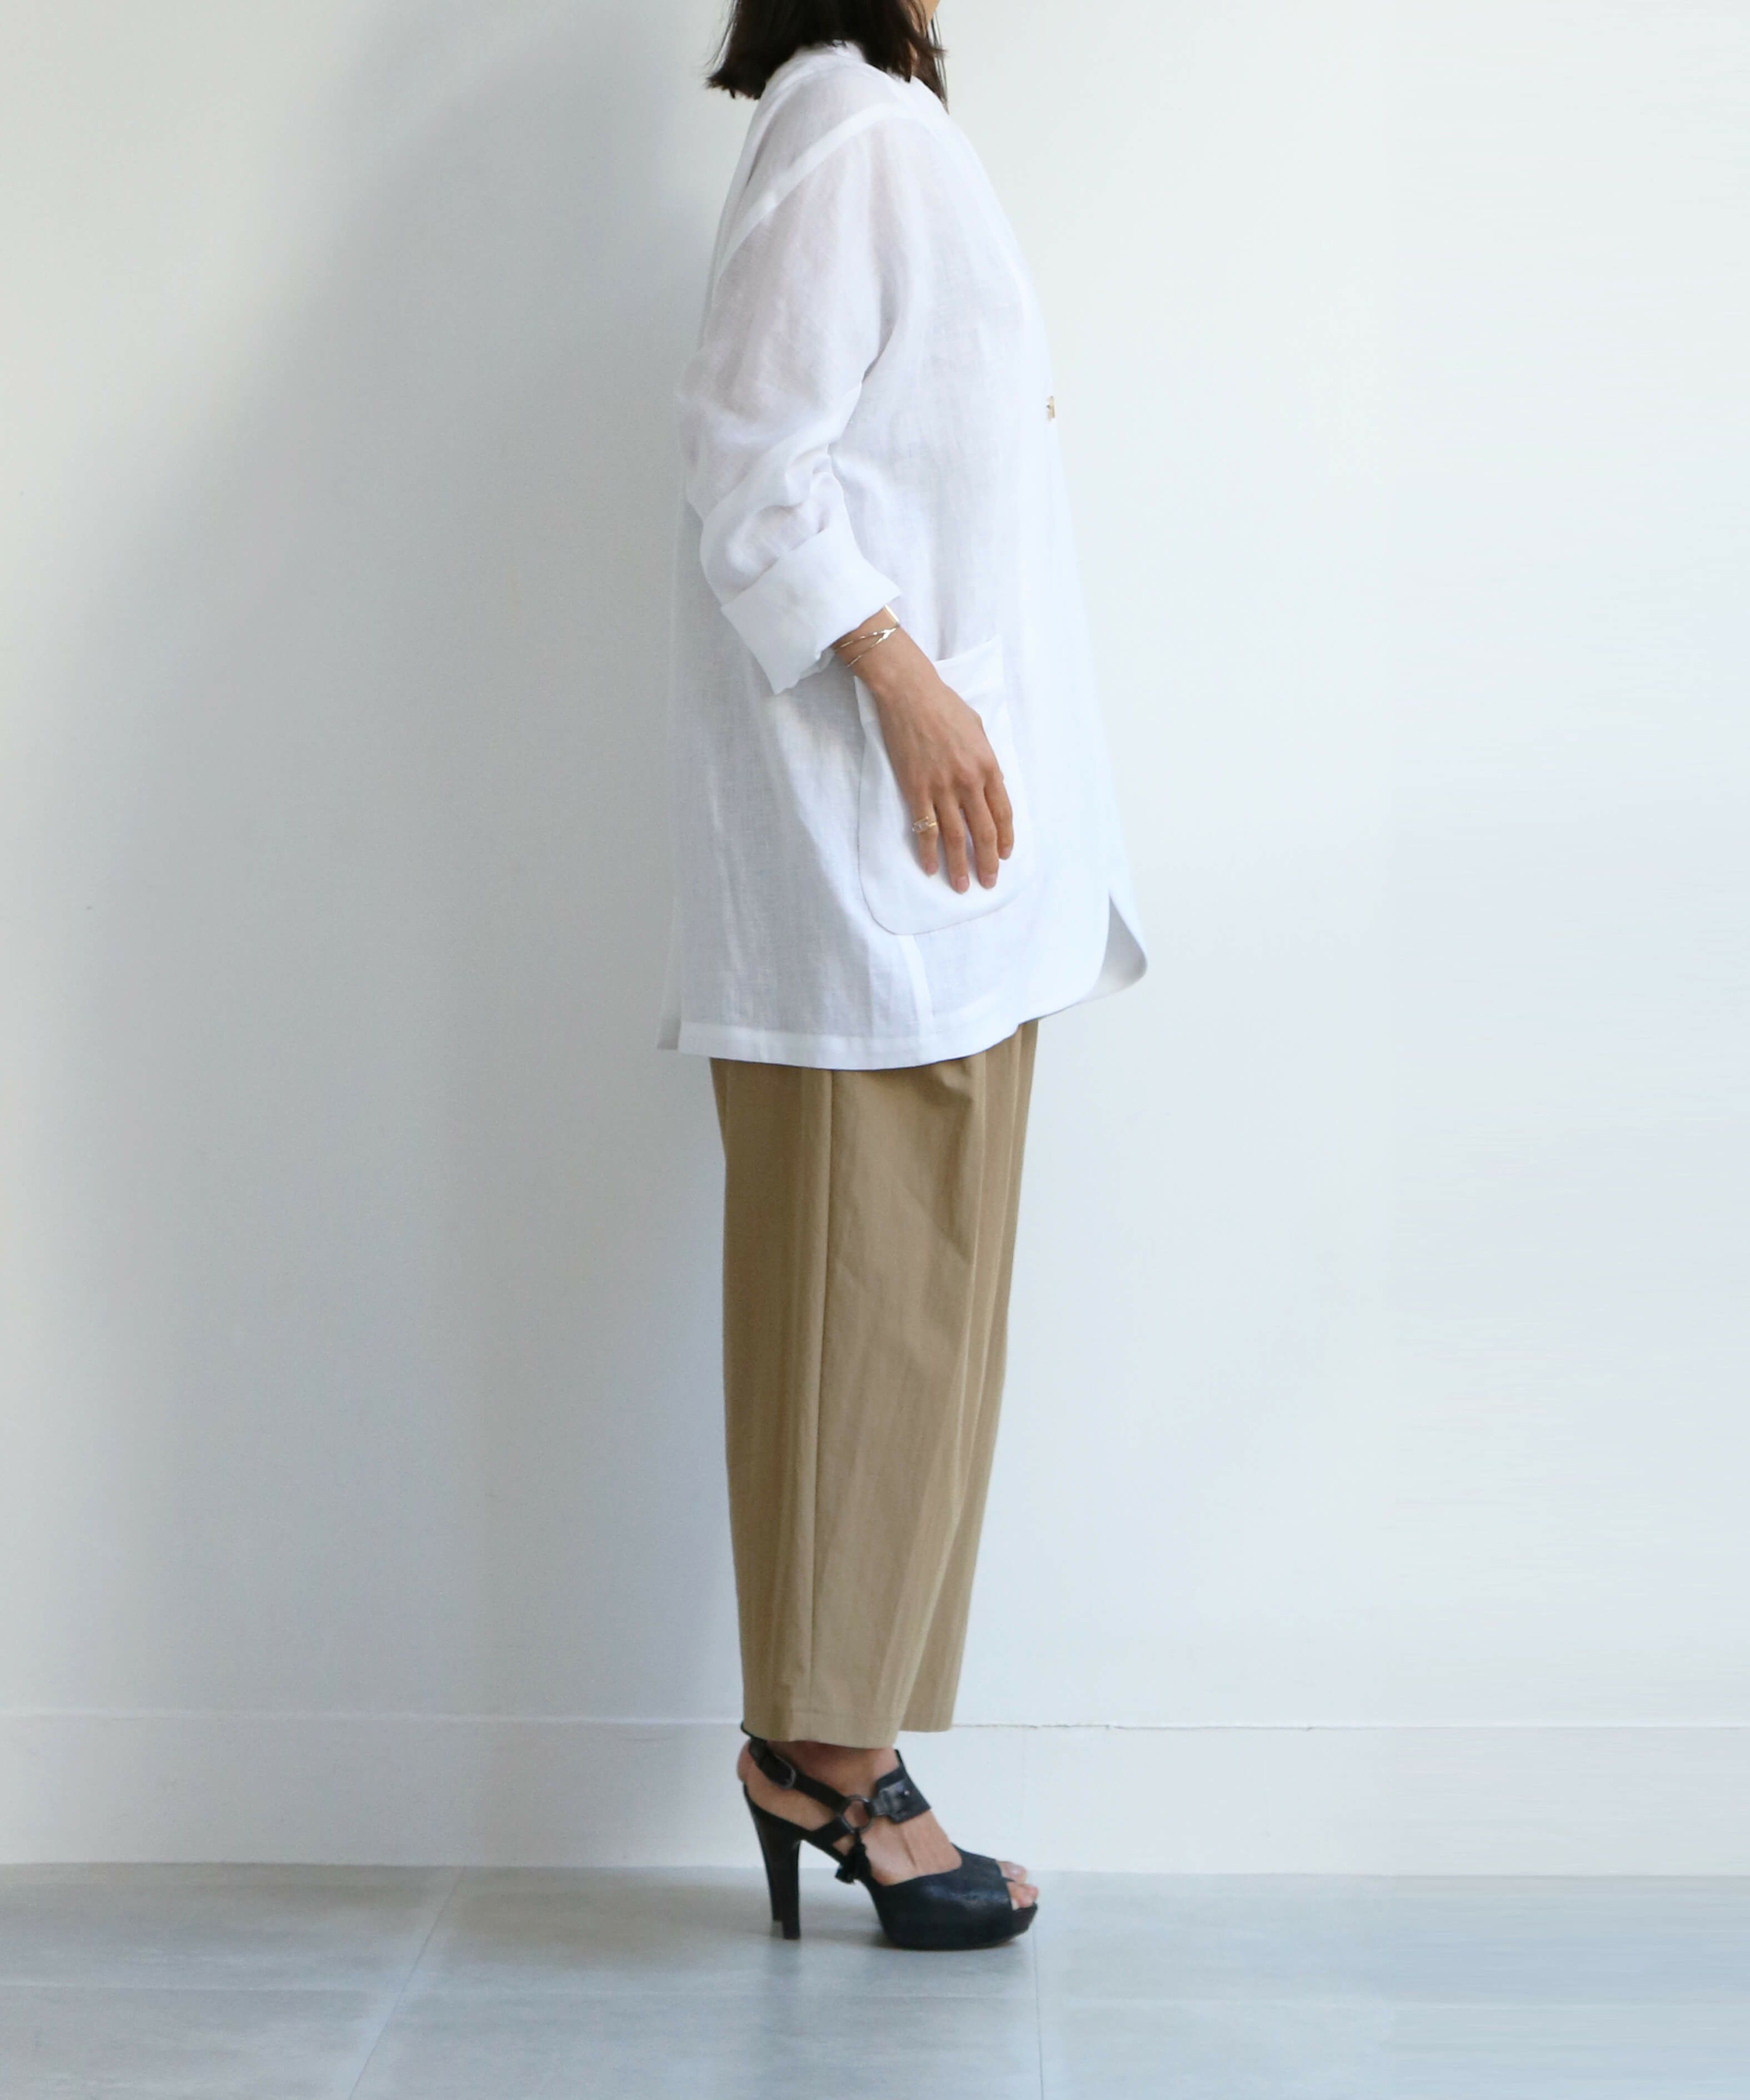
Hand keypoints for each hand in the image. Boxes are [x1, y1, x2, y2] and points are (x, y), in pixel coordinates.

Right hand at [838, 626, 1014, 890]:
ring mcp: (941, 787)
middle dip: (987, 862)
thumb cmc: (945, 706)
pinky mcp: (915, 789)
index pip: (1003, 813)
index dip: (1005, 839)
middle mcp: (968, 781)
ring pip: (954, 836)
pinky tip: (929, 868)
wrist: (910, 693)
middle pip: (982, 832)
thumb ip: (987, 761)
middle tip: (988, 883)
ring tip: (961, 886)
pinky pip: (924, 828)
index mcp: (988, 766)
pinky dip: (927, 851)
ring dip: (958, 865)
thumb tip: (992, 786)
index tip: (1004, 857)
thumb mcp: (978, 730)